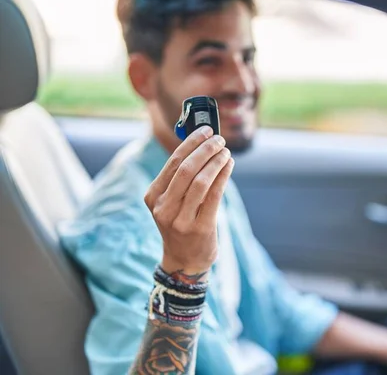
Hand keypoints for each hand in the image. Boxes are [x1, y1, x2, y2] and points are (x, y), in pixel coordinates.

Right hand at [144, 126, 233, 276]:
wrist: (184, 260)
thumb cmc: (181, 224)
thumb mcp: (171, 202)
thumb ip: (180, 178)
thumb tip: (201, 144)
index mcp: (153, 197)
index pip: (172, 162)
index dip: (191, 143)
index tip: (206, 130)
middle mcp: (163, 208)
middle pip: (186, 169)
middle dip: (205, 150)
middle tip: (219, 139)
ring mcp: (181, 220)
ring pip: (201, 181)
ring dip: (216, 162)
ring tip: (226, 152)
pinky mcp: (200, 228)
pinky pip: (214, 195)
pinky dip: (223, 176)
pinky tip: (229, 166)